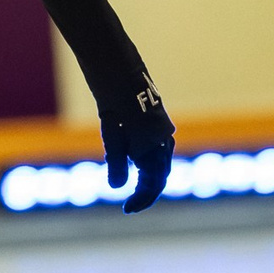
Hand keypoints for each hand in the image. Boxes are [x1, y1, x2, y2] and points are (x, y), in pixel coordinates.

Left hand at [98, 76, 176, 212]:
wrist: (115, 62)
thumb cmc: (111, 95)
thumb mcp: (111, 130)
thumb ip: (116, 160)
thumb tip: (116, 187)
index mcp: (154, 143)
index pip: (154, 182)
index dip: (143, 198)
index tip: (128, 210)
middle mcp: (163, 136)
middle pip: (160, 173)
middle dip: (147, 190)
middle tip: (130, 204)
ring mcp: (160, 126)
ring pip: (160, 160)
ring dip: (149, 176)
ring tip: (134, 189)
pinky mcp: (154, 118)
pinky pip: (156, 146)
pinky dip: (148, 160)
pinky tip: (135, 162)